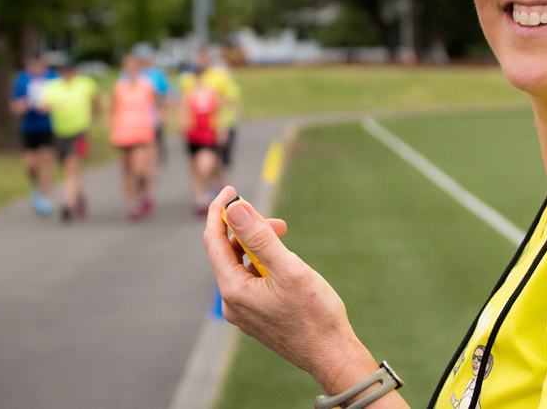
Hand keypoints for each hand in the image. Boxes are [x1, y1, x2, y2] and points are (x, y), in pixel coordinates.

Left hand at [203, 187, 376, 390]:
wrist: (331, 356)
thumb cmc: (315, 314)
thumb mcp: (289, 268)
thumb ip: (259, 237)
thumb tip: (233, 209)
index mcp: (234, 289)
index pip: (214, 241)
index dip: (221, 212)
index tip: (232, 190)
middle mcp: (232, 302)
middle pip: (228, 252)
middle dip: (249, 229)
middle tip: (280, 224)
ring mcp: (244, 311)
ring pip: (241, 265)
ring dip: (259, 246)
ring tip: (286, 241)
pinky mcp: (257, 315)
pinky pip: (251, 279)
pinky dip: (264, 263)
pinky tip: (286, 265)